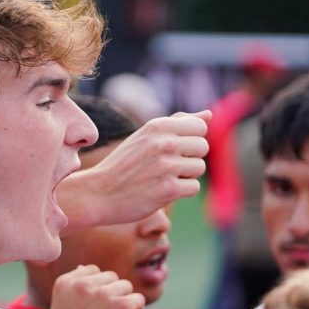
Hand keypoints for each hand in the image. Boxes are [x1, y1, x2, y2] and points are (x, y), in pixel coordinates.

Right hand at [49, 265, 143, 308]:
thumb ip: (75, 288)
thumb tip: (83, 266)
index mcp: (65, 282)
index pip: (93, 271)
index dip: (96, 291)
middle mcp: (82, 284)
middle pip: (112, 278)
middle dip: (111, 296)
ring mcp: (103, 294)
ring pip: (126, 287)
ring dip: (123, 305)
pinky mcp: (122, 305)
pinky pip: (139, 299)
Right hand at [58, 110, 209, 230]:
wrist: (99, 193)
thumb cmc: (124, 164)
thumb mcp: (146, 136)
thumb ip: (178, 123)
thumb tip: (209, 115)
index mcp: (158, 126)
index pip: (200, 127)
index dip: (191, 140)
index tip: (174, 149)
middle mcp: (164, 143)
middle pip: (203, 147)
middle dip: (190, 158)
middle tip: (167, 166)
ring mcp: (167, 166)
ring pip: (199, 168)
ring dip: (186, 175)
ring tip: (163, 177)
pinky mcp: (169, 190)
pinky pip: (193, 187)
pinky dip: (182, 191)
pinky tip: (163, 190)